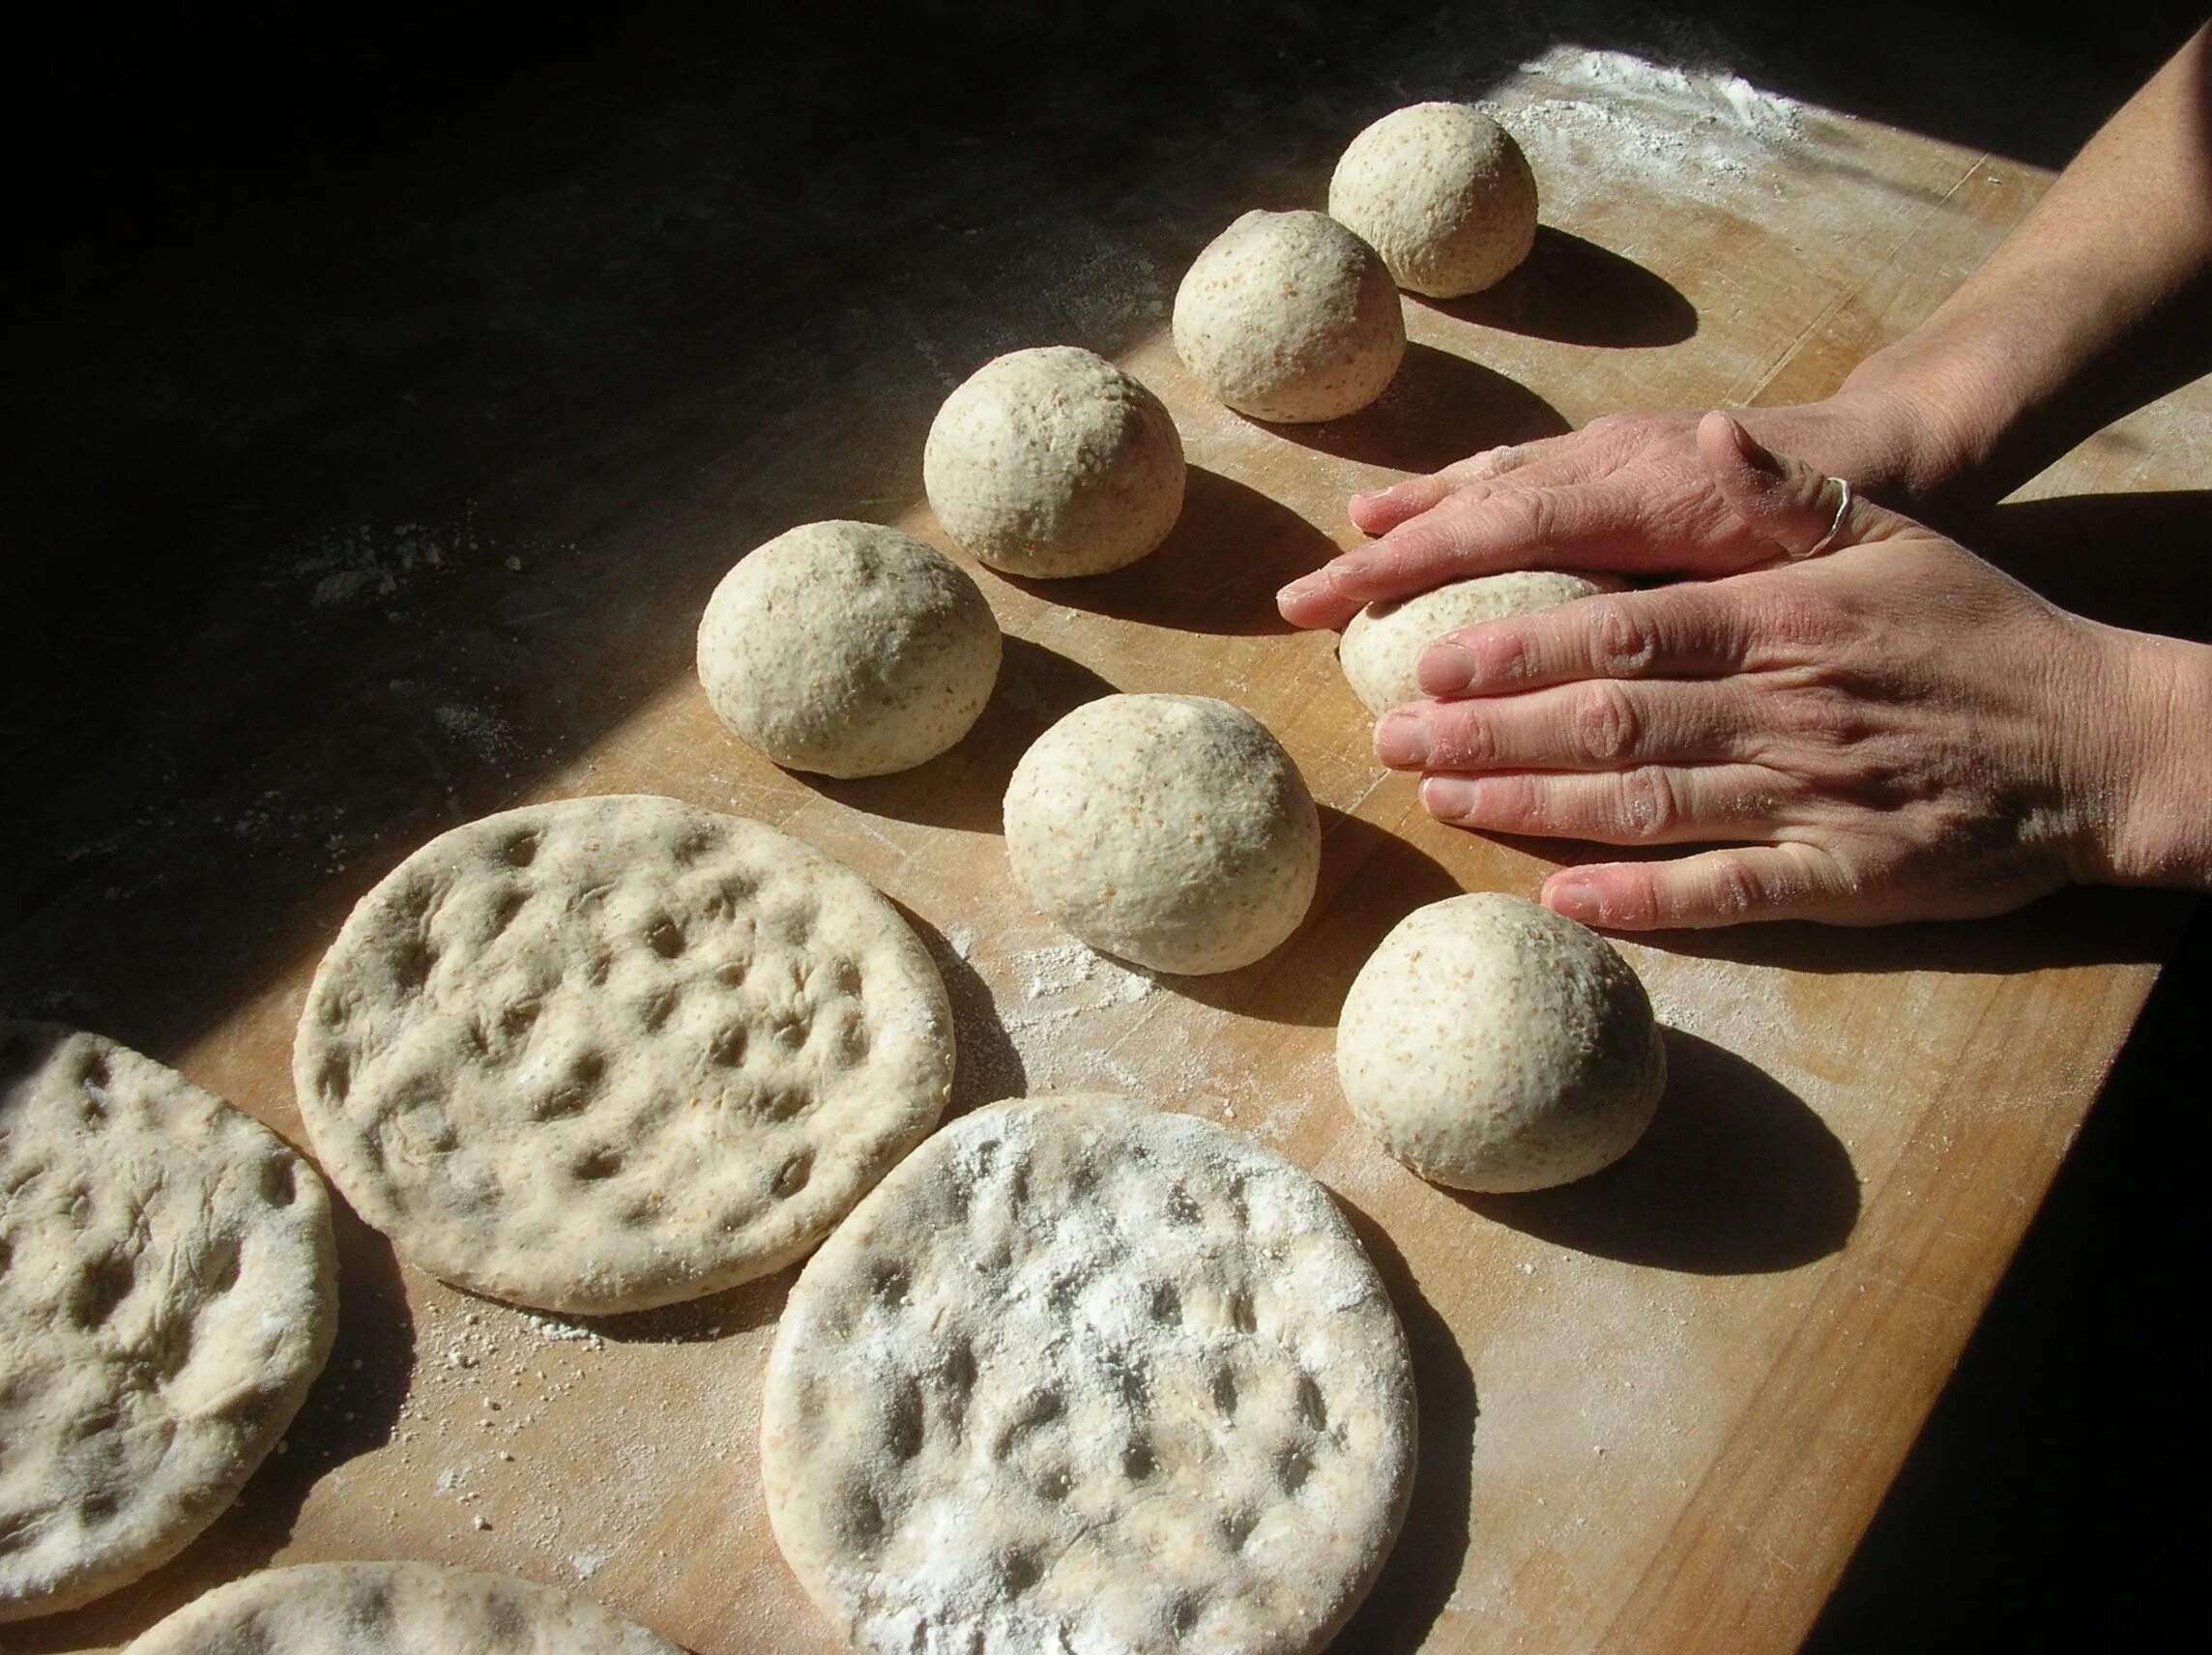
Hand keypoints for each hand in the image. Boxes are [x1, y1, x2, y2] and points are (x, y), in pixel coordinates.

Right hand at [1277, 400, 1915, 630]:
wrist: (1897, 446)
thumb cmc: (1864, 512)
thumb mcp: (1831, 523)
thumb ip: (1769, 490)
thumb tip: (1715, 434)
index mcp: (1654, 484)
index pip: (1508, 521)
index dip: (1420, 562)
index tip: (1344, 604)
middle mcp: (1613, 456)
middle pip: (1474, 503)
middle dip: (1383, 557)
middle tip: (1300, 608)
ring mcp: (1606, 452)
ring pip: (1486, 482)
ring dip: (1408, 521)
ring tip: (1341, 557)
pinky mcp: (1610, 458)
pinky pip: (1514, 477)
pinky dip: (1453, 499)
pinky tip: (1410, 518)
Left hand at [1369, 415, 2211, 927]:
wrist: (2104, 744)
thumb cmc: (1984, 634)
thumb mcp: (1896, 537)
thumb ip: (1785, 498)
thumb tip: (1703, 441)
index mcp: (1783, 617)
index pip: (1622, 629)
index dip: (1517, 647)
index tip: (1429, 657)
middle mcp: (1784, 705)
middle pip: (1608, 718)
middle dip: (1489, 728)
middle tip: (1394, 738)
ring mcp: (1811, 796)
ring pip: (1645, 801)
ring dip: (1533, 803)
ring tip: (1441, 800)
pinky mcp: (1846, 880)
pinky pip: (1727, 894)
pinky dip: (1643, 899)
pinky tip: (1562, 900)